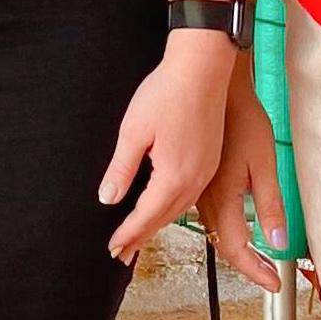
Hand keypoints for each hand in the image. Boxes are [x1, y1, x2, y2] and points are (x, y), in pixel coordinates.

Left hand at [100, 31, 236, 263]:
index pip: (146, 216)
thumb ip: (121, 169)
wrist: (202, 67)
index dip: (128, 234)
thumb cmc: (167, 93)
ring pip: (181, 208)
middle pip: (165, 218)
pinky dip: (175, 207)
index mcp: (174, 176)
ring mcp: (207, 169)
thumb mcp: (133, 132)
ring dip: (160, 223)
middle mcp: (195, 179)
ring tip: (142, 235)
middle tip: (123, 252)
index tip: (113, 249)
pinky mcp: (212, 158)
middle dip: (142, 236)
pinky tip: (167, 205)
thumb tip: (108, 198)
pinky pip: (192, 194)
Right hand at [195, 63, 284, 293]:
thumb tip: (278, 240)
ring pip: (211, 231)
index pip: (237, 248)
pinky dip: (220, 230)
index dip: (256, 271)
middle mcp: (204, 199)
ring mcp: (197, 189)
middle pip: (222, 245)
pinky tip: (230, 228)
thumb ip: (270, 205)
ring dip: (231, 249)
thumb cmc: (242, 119)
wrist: (214, 89)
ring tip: (252, 260)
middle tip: (267, 277)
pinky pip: (204, 215)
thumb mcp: (264, 163)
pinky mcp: (194, 179)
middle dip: (245, 265)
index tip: (274, 283)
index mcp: (223, 198)